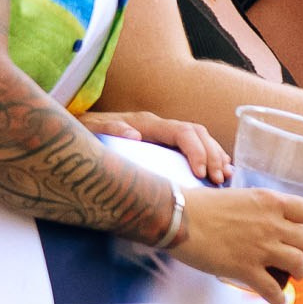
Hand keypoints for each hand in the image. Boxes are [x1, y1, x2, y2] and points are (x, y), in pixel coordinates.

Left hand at [83, 110, 229, 181]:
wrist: (78, 131)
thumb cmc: (85, 134)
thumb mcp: (91, 131)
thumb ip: (111, 130)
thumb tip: (134, 134)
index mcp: (147, 124)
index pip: (183, 132)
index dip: (196, 151)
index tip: (200, 174)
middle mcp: (159, 126)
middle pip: (198, 134)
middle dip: (213, 156)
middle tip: (218, 180)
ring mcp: (163, 134)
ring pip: (200, 139)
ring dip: (215, 156)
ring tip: (224, 177)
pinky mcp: (163, 144)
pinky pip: (194, 147)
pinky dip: (209, 157)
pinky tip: (218, 171)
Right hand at [169, 186, 302, 303]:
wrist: (179, 218)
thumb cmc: (202, 204)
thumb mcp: (240, 196)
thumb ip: (258, 209)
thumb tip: (265, 220)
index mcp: (271, 202)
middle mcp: (272, 224)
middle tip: (301, 259)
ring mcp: (261, 248)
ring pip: (299, 266)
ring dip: (299, 274)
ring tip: (291, 277)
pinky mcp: (246, 270)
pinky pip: (273, 289)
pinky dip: (278, 298)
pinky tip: (276, 299)